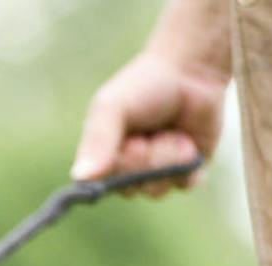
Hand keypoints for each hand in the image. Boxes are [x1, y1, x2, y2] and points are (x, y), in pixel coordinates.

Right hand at [71, 51, 226, 196]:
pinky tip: (188, 142)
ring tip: (171, 132)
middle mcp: (126, 170)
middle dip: (145, 159)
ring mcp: (157, 173)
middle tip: (150, 133)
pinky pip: (184, 185)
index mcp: (101, 157)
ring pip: (157, 189)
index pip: (101, 184)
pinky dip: (188, 165)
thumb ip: (97, 141)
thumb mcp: (112, 107)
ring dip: (168, 158)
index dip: (119, 166)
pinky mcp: (186, 171)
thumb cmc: (144, 86)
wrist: (191, 70)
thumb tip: (80, 177)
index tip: (131, 142)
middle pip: (132, 188)